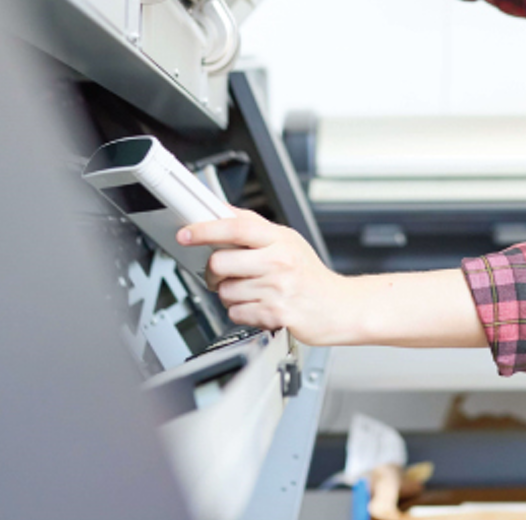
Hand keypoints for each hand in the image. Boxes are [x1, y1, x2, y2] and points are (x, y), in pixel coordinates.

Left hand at [179, 209, 357, 345]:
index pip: (236, 226)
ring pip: (225, 291)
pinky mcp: (275, 314)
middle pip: (221, 262)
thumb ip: (255, 227)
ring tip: (251, 291)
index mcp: (280, 239)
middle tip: (222, 274)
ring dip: (230, 295)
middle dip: (214, 272)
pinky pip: (236, 313)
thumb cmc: (311, 276)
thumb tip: (222, 212)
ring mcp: (277, 289)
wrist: (339, 307)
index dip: (206, 229)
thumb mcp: (288, 242)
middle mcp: (279, 262)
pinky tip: (258, 306)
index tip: (186, 234)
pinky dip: (242, 312)